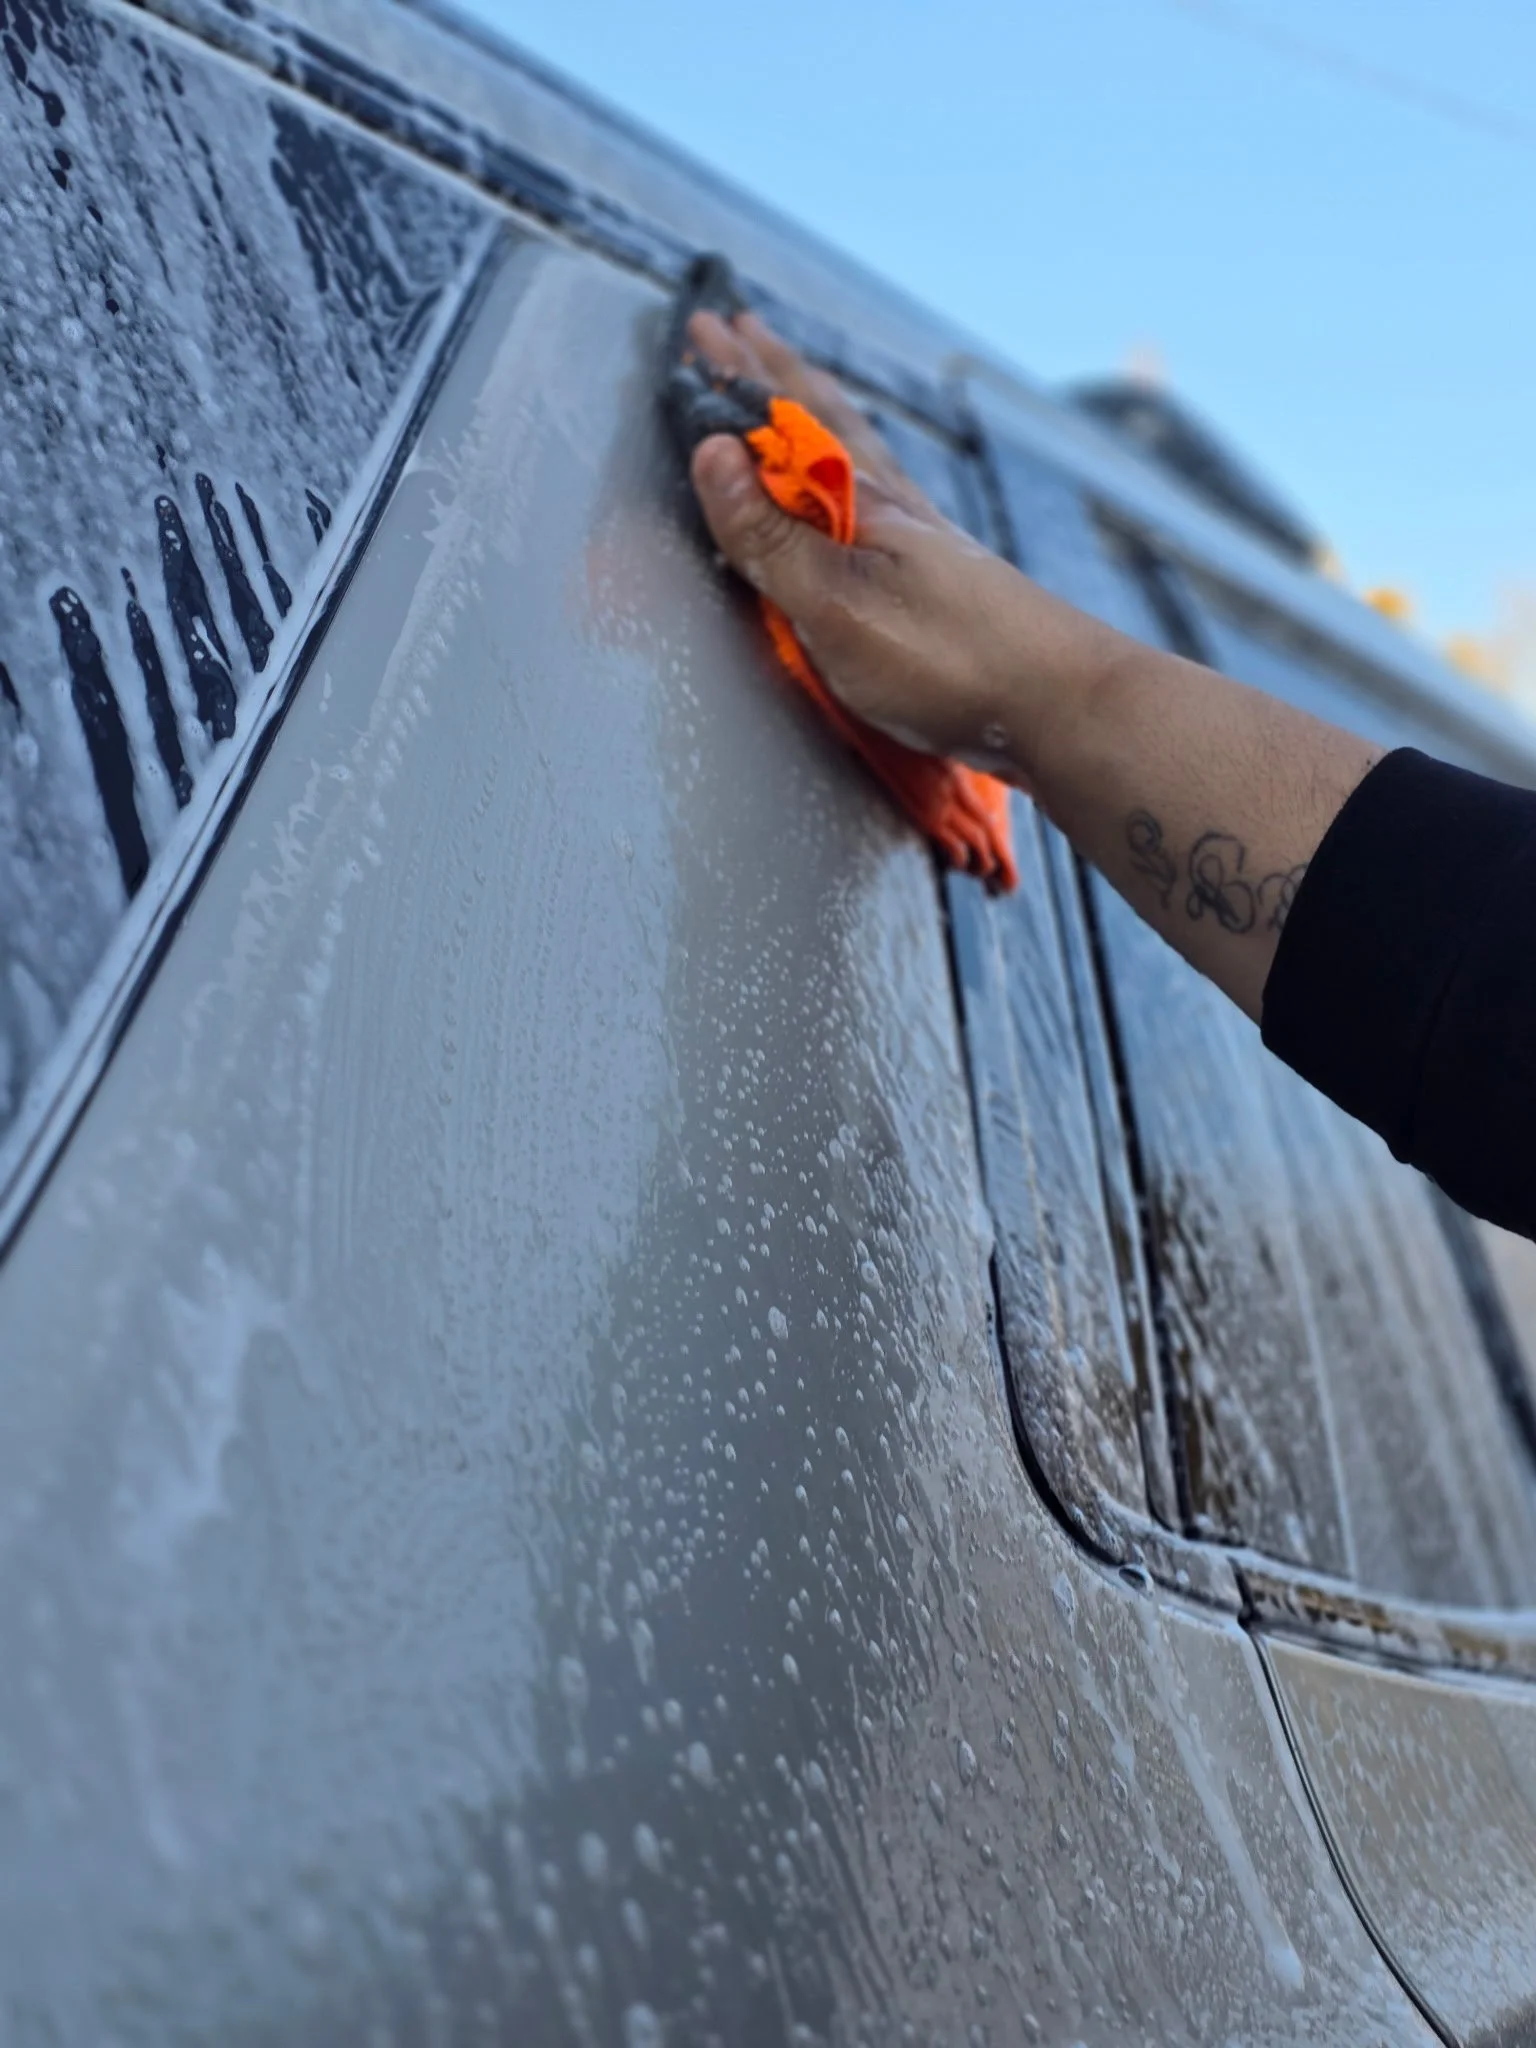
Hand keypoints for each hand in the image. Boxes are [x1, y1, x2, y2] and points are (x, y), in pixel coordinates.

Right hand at [686, 309, 1119, 782]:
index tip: (706, 333)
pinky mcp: (949, 583)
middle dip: (780, 378)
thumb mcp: (837, 605)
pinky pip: (888, 500)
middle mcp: (898, 509)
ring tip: (802, 394)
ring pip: (862, 455)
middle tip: (747, 333)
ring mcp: (928, 543)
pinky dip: (862, 471)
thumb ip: (772, 538)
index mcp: (863, 504)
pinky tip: (869, 491)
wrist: (1063, 704)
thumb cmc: (951, 660)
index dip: (742, 381)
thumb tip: (713, 454)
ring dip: (823, 416)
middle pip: (830, 423)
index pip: (786, 423)